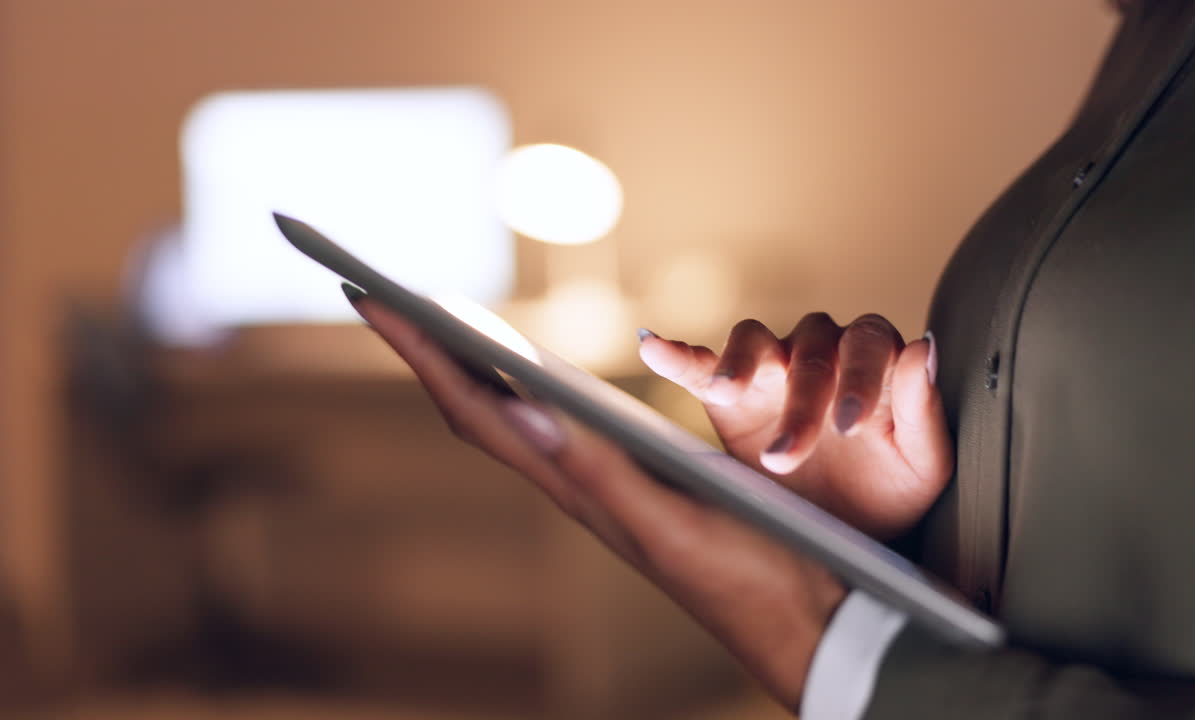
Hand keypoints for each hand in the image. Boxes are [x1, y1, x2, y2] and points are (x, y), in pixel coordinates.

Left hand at [346, 287, 844, 710]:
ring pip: (513, 417)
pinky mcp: (638, 479)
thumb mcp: (668, 521)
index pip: (476, 409)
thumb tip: (530, 410)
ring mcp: (602, 481)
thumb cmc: (742, 572)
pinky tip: (533, 377)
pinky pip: (560, 424)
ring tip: (439, 326)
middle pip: (479, 407)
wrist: (794, 616)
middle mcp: (576, 481)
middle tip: (383, 298)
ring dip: (469, 368)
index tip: (371, 298)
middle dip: (428, 350)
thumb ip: (603, 471)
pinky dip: (528, 387)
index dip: (423, 354)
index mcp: (575, 486)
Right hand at [639, 313, 951, 538]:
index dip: (858, 379)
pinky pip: (700, 365)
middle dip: (800, 400)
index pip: (866, 344)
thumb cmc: (891, 493)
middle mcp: (821, 354)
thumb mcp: (921, 465)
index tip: (849, 429)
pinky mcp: (728, 397)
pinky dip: (676, 355)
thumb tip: (918, 348)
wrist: (849, 535)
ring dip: (740, 364)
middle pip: (808, 348)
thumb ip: (920, 409)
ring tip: (725, 392)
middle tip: (789, 455)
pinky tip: (653, 348)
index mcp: (872, 362)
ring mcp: (772, 371)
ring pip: (755, 339)